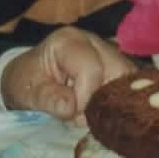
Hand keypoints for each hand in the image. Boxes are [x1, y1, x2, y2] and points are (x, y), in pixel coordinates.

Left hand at [1, 27, 133, 123]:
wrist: (28, 77)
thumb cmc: (27, 81)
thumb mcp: (28, 92)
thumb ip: (48, 99)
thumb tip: (71, 108)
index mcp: (69, 41)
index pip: (91, 69)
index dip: (84, 99)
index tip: (71, 115)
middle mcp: (95, 42)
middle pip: (119, 71)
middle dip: (103, 101)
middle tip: (83, 116)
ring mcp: (110, 53)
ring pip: (130, 79)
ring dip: (114, 102)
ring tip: (91, 113)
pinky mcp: (118, 67)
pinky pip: (131, 86)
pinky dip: (118, 102)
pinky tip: (101, 112)